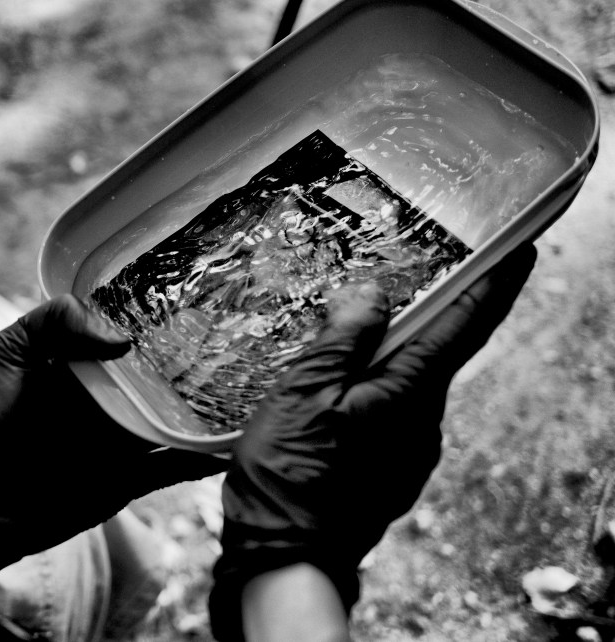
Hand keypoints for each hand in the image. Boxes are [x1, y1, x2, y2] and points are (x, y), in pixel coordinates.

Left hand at [0, 294, 225, 603]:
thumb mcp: (6, 353)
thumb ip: (56, 321)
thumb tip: (123, 337)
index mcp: (77, 365)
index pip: (128, 335)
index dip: (160, 316)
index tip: (198, 291)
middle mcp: (105, 399)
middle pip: (161, 375)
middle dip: (199, 358)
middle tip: (244, 333)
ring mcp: (118, 439)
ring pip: (174, 418)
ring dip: (209, 406)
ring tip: (254, 382)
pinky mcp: (126, 479)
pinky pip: (172, 466)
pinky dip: (201, 457)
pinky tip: (232, 442)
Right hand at [209, 245, 536, 639]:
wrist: (285, 553)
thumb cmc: (290, 473)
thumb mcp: (304, 391)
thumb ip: (343, 338)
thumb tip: (375, 293)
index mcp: (408, 395)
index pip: (464, 326)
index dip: (493, 284)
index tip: (520, 251)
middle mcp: (424, 423)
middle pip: (431, 354)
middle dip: (414, 322)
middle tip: (375, 298)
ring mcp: (412, 453)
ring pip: (406, 387)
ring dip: (383, 364)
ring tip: (332, 360)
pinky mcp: (394, 472)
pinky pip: (392, 416)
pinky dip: (372, 396)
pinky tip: (330, 404)